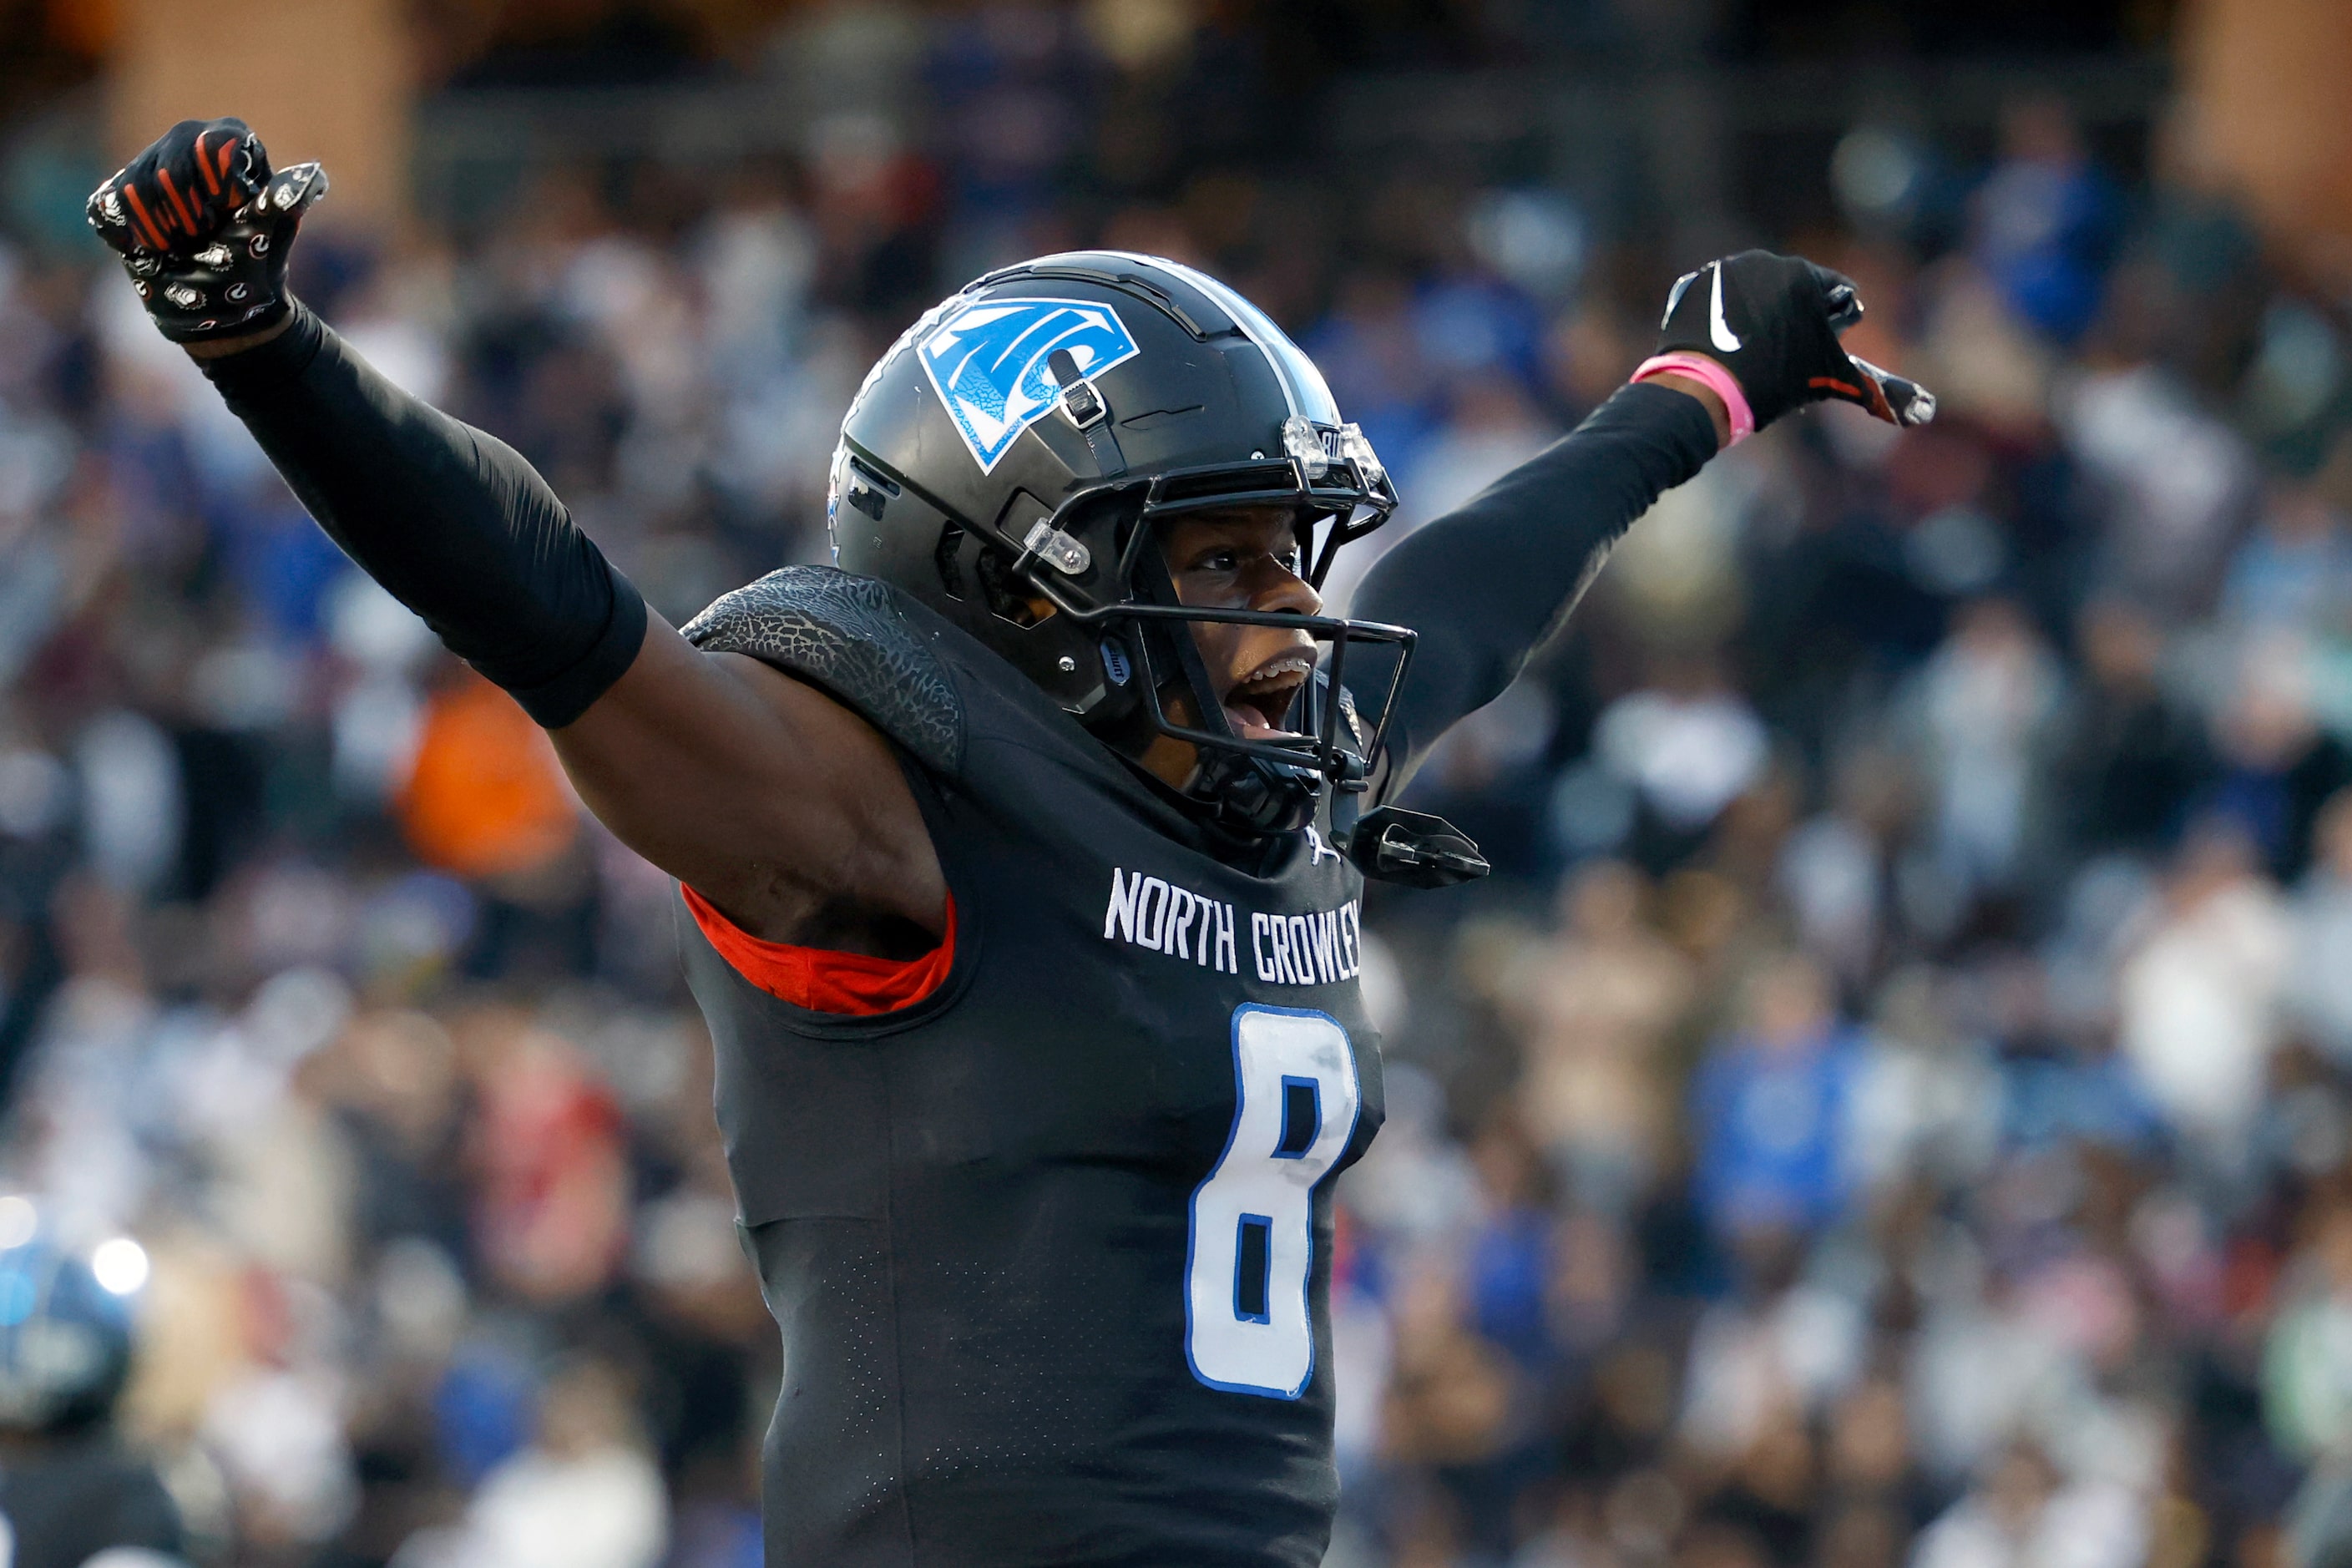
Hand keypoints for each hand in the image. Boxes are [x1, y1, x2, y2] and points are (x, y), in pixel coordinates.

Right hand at [87, 117, 325, 344]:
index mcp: (232, 143)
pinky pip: (111, 206)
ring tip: (180, 246)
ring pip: (135, 186)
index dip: (217, 189)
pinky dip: (130, 236)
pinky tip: (152, 248)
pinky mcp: (119, 190)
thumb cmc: (252, 268)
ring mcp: (149, 162)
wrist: (219, 306)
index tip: (226, 218)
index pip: (215, 146)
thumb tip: (312, 176)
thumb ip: (280, 205)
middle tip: (201, 239)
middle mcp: (188, 141)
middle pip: (170, 165)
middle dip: (186, 215)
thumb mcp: (267, 239)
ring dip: (159, 230)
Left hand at [1655, 250, 1933, 430]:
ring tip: (1753, 353)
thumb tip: (1928, 413)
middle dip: (1794, 320)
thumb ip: (1879, 391)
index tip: (1814, 352)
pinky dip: (1725, 317)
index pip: (1836, 297)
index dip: (1831, 327)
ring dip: (1760, 316)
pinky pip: (1721, 298)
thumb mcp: (1830, 382)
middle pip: (1794, 292)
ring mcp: (1728, 270)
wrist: (1704, 390)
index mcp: (1807, 276)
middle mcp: (1768, 262)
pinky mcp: (1696, 284)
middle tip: (1782, 357)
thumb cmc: (1773, 385)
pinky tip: (1725, 345)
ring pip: (1757, 294)